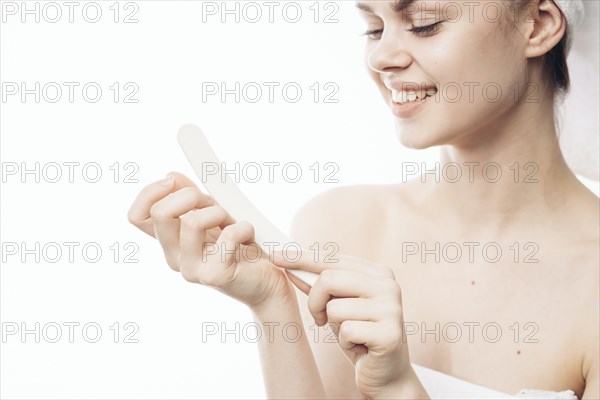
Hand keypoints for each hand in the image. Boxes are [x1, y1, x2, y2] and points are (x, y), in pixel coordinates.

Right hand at [127, 172, 294, 310]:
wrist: (266, 280)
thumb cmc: (240, 245)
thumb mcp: (213, 213)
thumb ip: (191, 197)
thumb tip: (171, 177)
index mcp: (169, 240)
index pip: (137, 216)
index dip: (150, 193)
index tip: (172, 181)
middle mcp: (174, 256)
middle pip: (161, 213)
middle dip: (191, 195)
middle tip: (214, 204)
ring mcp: (191, 269)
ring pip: (192, 222)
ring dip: (219, 212)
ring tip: (233, 223)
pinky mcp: (214, 276)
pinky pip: (228, 236)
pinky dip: (243, 227)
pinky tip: (248, 236)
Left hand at [272, 250, 423, 398]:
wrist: (386, 373)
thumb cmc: (358, 335)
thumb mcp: (336, 305)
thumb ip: (317, 285)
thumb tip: (285, 262)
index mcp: (378, 273)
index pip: (332, 258)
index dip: (300, 258)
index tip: (274, 257)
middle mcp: (388, 285)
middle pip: (328, 279)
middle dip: (314, 302)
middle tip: (320, 318)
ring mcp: (391, 308)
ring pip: (334, 308)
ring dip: (333, 326)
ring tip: (350, 335)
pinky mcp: (390, 334)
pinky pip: (346, 331)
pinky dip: (345, 343)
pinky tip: (359, 347)